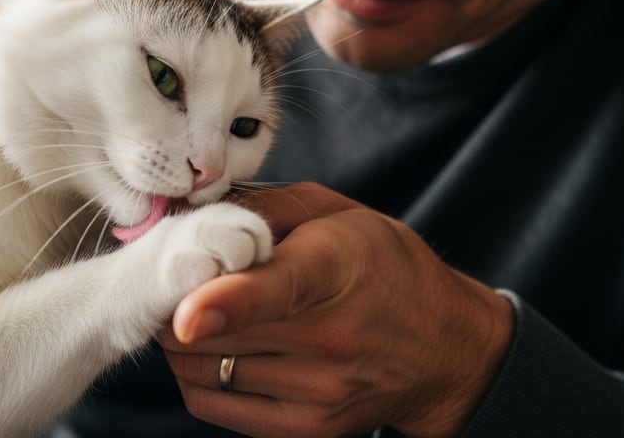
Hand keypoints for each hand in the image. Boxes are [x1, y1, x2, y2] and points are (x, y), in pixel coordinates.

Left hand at [159, 183, 513, 437]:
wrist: (447, 350)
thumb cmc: (383, 267)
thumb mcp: (338, 213)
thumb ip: (265, 207)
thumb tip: (194, 213)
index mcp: (337, 266)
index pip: (278, 289)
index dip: (226, 302)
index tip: (187, 315)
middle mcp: (331, 336)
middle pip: (217, 331)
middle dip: (176, 302)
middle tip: (177, 279)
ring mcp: (320, 390)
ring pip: (203, 367)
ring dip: (182, 340)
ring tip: (198, 312)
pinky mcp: (305, 428)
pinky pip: (211, 403)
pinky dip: (195, 374)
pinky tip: (211, 349)